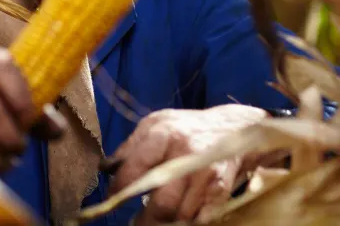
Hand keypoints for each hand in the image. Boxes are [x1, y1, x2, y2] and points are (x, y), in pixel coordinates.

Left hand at [106, 104, 268, 223]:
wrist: (234, 127)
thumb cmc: (187, 128)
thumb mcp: (157, 124)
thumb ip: (130, 146)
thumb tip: (105, 169)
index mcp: (164, 134)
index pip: (134, 171)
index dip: (119, 191)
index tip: (112, 201)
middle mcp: (186, 154)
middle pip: (161, 203)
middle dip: (145, 220)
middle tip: (135, 223)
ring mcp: (206, 174)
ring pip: (181, 216)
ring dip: (166, 223)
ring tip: (155, 220)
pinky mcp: (221, 189)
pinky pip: (200, 219)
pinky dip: (188, 222)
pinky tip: (179, 217)